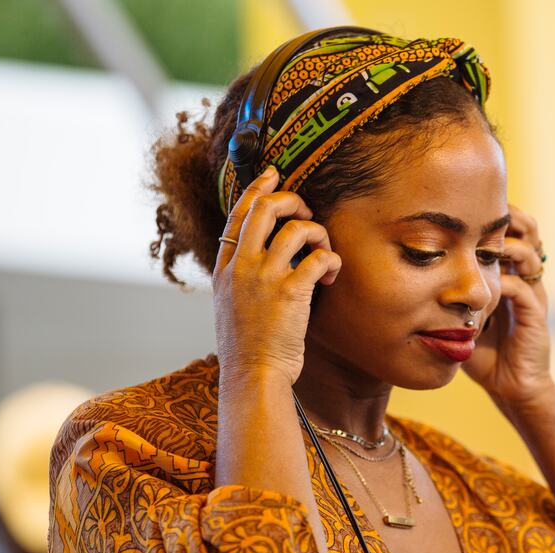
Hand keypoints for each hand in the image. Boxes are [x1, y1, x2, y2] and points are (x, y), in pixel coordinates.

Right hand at [213, 167, 341, 386]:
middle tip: (307, 213)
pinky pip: (318, 257)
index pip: (237, 215)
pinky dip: (330, 260)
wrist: (252, 376)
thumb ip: (240, 278)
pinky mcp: (291, 292)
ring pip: (296, 228)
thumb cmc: (247, 349)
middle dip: (292, 200)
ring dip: (318, 234)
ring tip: (322, 253)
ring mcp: (264, 278)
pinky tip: (331, 275)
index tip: (272, 174)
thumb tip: (258, 257)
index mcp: (224, 269)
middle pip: (264, 208)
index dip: (257, 189)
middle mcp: (241, 267)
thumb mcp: (230, 306)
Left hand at [461, 204, 554, 409]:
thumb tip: (404, 275)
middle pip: (528, 230)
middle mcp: (522, 277)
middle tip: (477, 217)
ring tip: (479, 247)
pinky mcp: (534, 313)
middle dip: (507, 219)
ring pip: (529, 253)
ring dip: (505, 246)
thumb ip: (442, 294)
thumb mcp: (456, 315)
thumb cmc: (481, 351)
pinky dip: (501, 282)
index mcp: (507, 271)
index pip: (506, 230)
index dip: (490, 217)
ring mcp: (532, 293)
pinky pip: (521, 288)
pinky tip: (481, 287)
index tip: (461, 212)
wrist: (510, 385)